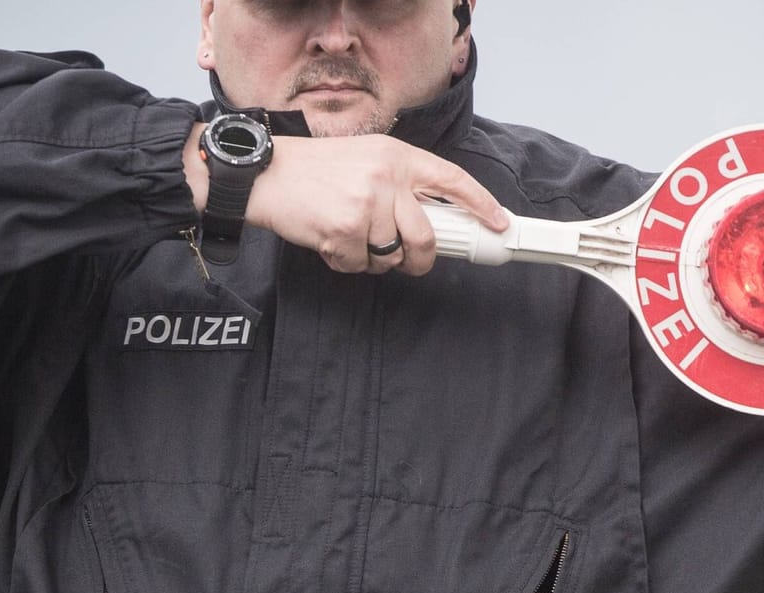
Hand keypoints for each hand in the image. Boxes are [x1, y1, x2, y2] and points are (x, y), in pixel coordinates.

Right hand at [185, 125, 509, 275]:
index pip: (451, 180)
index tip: (499, 223)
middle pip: (427, 237)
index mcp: (396, 156)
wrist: (264, 173)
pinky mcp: (344, 228)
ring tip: (348, 233)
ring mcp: (366, 203)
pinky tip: (328, 237)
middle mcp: (386, 177)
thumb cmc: (315, 171)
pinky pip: (361, 265)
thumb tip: (435, 221)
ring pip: (392, 256)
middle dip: (420, 258)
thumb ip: (400, 184)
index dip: (481, 204)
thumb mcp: (366, 159)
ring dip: (372, 257)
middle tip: (407, 258)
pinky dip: (345, 261)